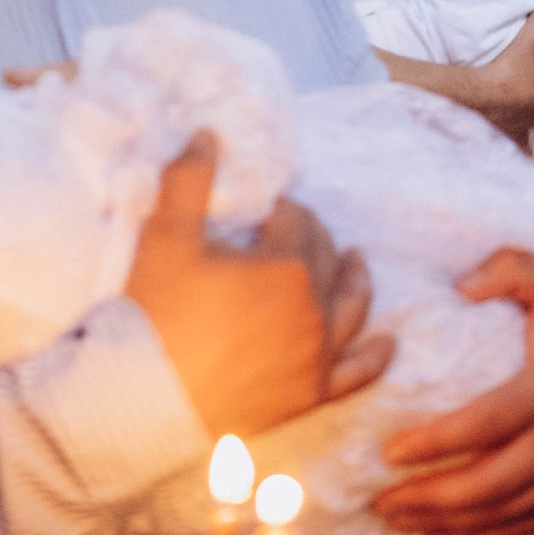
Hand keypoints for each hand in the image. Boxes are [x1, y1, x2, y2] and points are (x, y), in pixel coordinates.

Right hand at [126, 137, 390, 439]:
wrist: (146, 401)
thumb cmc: (155, 315)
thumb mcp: (166, 237)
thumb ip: (190, 180)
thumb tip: (208, 134)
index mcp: (287, 267)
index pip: (296, 222)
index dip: (281, 209)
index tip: (264, 208)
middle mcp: (314, 311)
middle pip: (325, 260)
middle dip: (312, 236)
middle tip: (293, 226)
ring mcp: (316, 357)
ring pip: (350, 309)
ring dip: (356, 281)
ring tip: (357, 261)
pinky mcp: (308, 395)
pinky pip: (355, 374)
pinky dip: (375, 357)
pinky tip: (387, 344)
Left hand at [373, 250, 533, 534]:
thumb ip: (510, 269)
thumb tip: (461, 286)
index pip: (488, 423)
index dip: (437, 441)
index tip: (389, 451)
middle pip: (491, 483)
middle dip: (430, 497)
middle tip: (379, 499)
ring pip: (503, 514)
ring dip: (445, 523)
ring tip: (395, 517)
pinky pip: (524, 527)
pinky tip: (438, 531)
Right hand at [460, 10, 533, 141]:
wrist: (487, 97)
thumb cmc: (512, 65)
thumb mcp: (530, 34)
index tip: (527, 45)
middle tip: (519, 61)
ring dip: (531, 87)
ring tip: (513, 80)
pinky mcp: (529, 125)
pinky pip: (527, 112)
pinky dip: (522, 107)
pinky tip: (511, 102)